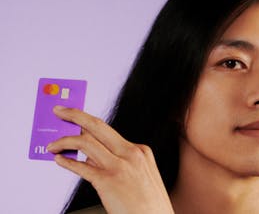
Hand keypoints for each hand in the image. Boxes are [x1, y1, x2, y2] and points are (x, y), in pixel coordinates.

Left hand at [47, 106, 173, 213]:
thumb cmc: (149, 205)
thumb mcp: (140, 177)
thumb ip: (117, 164)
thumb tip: (91, 157)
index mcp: (140, 151)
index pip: (107, 131)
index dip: (87, 123)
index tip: (76, 117)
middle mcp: (131, 153)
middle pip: (97, 125)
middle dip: (75, 114)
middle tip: (60, 111)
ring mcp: (120, 166)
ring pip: (86, 142)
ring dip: (64, 141)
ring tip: (52, 145)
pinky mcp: (108, 181)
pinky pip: (81, 167)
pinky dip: (67, 162)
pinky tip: (60, 160)